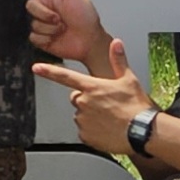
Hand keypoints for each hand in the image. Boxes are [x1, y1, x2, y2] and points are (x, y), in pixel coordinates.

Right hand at [0, 0, 113, 67]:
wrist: (89, 42)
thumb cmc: (86, 17)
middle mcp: (43, 8)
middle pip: (30, 6)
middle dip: (46, 14)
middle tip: (61, 19)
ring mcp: (41, 23)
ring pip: (33, 24)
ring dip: (49, 29)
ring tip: (62, 29)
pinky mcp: (40, 38)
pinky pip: (34, 37)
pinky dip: (46, 39)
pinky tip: (56, 38)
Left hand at [36, 29, 149, 153]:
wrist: (142, 131)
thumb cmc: (136, 106)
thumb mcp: (129, 79)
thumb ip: (118, 60)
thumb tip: (116, 44)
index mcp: (92, 87)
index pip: (66, 76)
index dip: (49, 71)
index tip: (36, 67)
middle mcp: (84, 103)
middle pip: (76, 98)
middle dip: (87, 100)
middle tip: (105, 104)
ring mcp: (83, 120)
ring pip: (81, 115)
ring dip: (91, 116)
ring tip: (110, 118)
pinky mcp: (85, 136)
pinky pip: (84, 132)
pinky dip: (93, 131)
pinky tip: (107, 129)